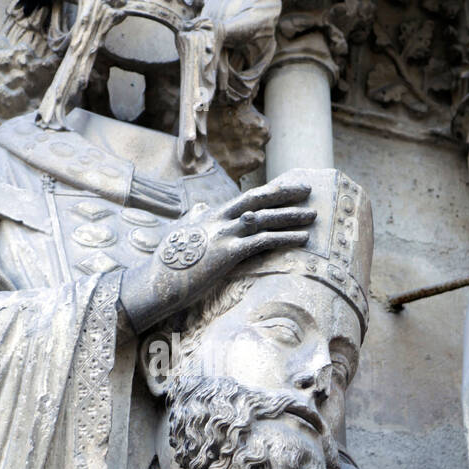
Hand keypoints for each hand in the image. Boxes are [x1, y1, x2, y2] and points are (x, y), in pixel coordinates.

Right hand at [120, 174, 314, 330]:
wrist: (155, 282)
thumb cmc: (167, 263)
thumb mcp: (180, 234)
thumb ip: (193, 218)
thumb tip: (200, 207)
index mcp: (210, 215)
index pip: (245, 197)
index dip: (269, 191)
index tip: (288, 186)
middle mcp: (219, 220)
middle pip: (258, 199)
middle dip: (284, 193)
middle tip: (307, 189)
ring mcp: (224, 235)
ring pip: (265, 219)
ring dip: (291, 216)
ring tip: (312, 216)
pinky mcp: (228, 253)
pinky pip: (263, 241)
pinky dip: (285, 237)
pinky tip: (302, 238)